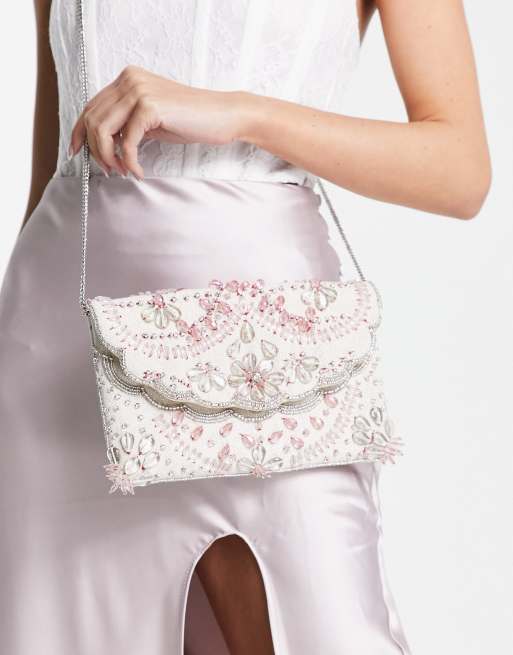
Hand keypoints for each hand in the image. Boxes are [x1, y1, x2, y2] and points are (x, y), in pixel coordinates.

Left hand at [69, 65, 248, 179]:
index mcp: (128, 78)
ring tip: (122, 171)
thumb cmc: (191, 119)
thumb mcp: (151, 118)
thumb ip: (127, 122)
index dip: (78, 131)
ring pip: (103, 131)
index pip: (91, 106)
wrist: (222, 115)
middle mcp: (129, 79)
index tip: (76, 152)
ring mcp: (138, 91)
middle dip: (95, 151)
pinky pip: (126, 143)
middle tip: (108, 170)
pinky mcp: (150, 107)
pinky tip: (138, 172)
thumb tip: (103, 143)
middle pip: (92, 119)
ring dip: (108, 158)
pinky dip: (129, 162)